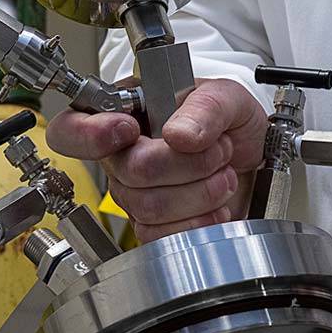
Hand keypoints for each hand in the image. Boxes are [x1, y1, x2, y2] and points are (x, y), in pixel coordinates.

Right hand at [48, 78, 268, 237]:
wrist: (260, 163)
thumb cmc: (234, 125)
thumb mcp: (228, 97)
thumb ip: (205, 107)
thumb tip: (178, 134)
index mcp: (125, 112)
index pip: (71, 128)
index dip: (90, 134)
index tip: (129, 130)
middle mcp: (122, 155)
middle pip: (128, 171)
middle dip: (186, 163)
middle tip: (217, 150)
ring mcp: (135, 195)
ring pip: (148, 206)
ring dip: (201, 192)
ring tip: (222, 174)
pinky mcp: (154, 227)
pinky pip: (160, 235)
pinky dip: (200, 221)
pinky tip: (216, 205)